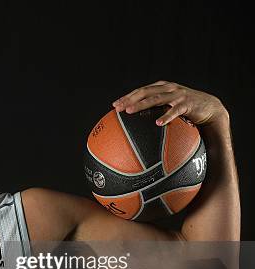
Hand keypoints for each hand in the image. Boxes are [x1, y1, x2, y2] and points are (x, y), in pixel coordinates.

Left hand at [112, 80, 228, 126]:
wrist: (210, 107)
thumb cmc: (185, 108)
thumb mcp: (168, 105)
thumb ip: (155, 109)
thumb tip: (136, 124)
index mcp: (161, 87)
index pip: (140, 90)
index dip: (127, 96)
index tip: (114, 105)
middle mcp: (168, 88)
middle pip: (145, 92)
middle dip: (130, 99)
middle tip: (118, 108)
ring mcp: (178, 94)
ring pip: (156, 98)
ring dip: (142, 104)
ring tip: (130, 111)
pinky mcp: (188, 103)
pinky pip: (175, 110)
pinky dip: (166, 116)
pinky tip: (158, 123)